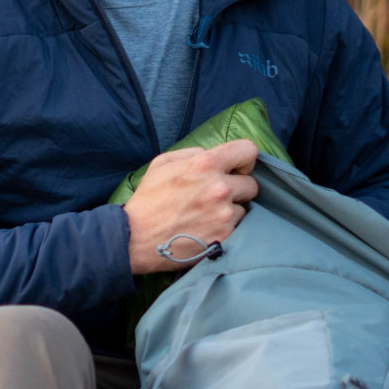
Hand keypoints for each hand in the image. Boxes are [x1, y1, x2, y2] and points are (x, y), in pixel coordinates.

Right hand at [124, 140, 259, 273]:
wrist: (136, 238)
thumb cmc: (148, 199)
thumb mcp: (162, 163)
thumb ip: (193, 153)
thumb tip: (214, 155)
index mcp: (205, 164)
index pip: (249, 150)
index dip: (243, 159)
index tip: (234, 169)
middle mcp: (220, 188)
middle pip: (252, 184)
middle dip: (237, 188)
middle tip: (217, 196)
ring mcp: (224, 215)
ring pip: (244, 208)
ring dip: (230, 211)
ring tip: (207, 216)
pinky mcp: (225, 237)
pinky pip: (237, 228)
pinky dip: (225, 228)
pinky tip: (206, 229)